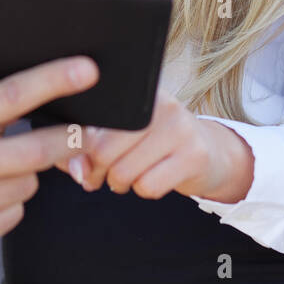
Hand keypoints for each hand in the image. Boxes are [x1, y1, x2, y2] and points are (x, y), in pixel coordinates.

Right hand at [0, 56, 98, 255]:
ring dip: (24, 172)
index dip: (55, 81)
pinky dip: (8, 201)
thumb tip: (37, 93)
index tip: (86, 70)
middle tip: (84, 128)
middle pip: (40, 148)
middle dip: (70, 138)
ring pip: (31, 182)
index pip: (13, 96)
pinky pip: (16, 212)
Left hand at [58, 89, 254, 203]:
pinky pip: (148, 186)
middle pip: (105, 150)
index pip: (96, 121)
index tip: (81, 161)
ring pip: (124, 172)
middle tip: (101, 177)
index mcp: (139, 93)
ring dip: (120, 184)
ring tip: (129, 176)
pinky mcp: (194, 156)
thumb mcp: (124, 136)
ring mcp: (181, 128)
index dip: (81, 148)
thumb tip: (73, 166)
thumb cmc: (155, 145)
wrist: (210, 153)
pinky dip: (144, 190)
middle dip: (97, 172)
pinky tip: (154, 178)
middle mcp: (161, 104)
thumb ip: (89, 148)